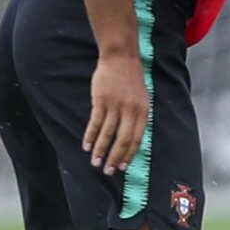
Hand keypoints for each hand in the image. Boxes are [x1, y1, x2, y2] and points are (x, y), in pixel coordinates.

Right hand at [83, 51, 149, 174]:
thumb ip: (138, 117)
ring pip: (107, 134)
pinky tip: (86, 146)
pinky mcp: (101, 101)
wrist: (121, 58)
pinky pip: (95, 123)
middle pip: (122, 140)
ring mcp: (115, 106)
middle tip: (107, 171)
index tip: (121, 167)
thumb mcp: (142, 98)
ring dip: (100, 150)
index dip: (128, 155)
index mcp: (143, 112)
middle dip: (114, 158)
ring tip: (94, 163)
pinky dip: (90, 136)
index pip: (136, 139)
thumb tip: (132, 138)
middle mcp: (131, 111)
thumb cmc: (131, 79)